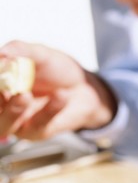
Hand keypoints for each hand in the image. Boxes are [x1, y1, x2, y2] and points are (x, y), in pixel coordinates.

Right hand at [0, 41, 115, 139]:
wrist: (85, 87)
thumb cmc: (57, 70)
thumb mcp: (41, 55)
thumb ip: (22, 51)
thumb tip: (3, 53)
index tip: (0, 68)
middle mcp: (1, 105)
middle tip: (0, 89)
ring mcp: (17, 121)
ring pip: (4, 124)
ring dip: (13, 110)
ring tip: (25, 95)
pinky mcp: (37, 131)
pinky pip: (38, 124)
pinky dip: (49, 109)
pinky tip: (61, 95)